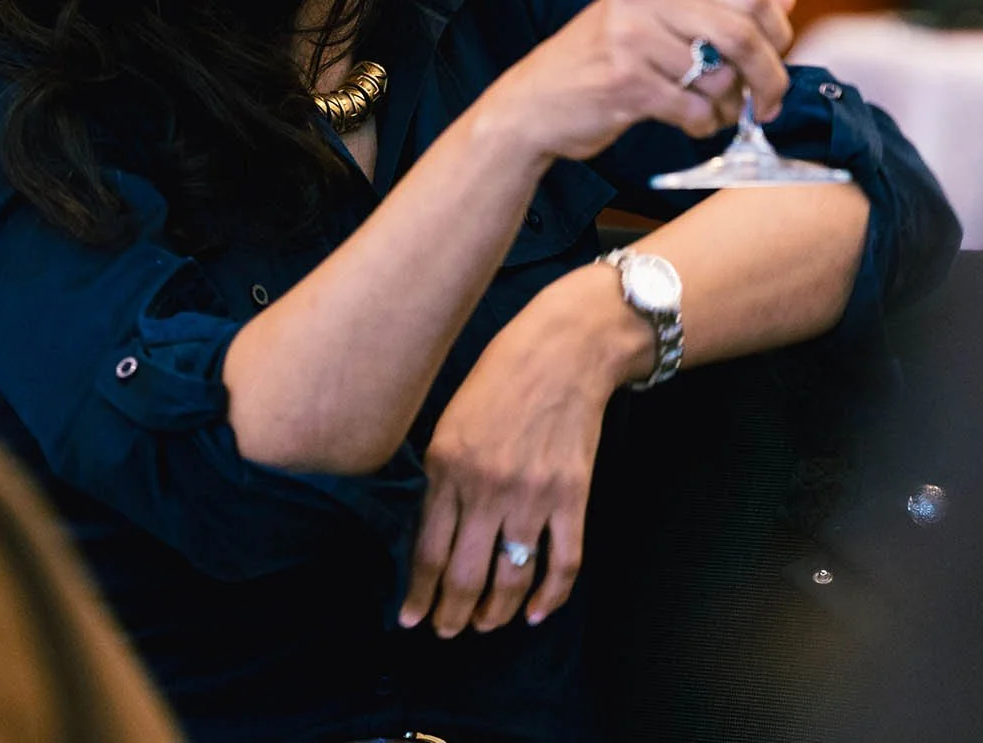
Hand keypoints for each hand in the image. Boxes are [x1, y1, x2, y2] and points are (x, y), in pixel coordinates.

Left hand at [398, 268, 639, 635]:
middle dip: (452, 615)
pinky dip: (549, 598)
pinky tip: (534, 614)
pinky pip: (563, 563)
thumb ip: (441, 479)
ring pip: (511, 579)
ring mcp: (532, 496)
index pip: (427, 551)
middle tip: (447, 631)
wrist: (563, 351)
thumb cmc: (500, 379)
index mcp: (448, 467)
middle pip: (466, 576)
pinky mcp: (571, 497)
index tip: (410, 619)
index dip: (418, 594)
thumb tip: (432, 537)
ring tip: (484, 626)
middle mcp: (487, 488)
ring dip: (494, 615)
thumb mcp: (450, 421)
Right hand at [476, 0, 795, 164]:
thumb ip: (718, 6)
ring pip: (721, 79)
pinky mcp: (625, 83)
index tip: (777, 59)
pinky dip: (703, 126)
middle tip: (769, 103)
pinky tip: (690, 124)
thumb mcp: (657, 21)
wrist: (531, 104)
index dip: (778, 33)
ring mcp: (632, 39)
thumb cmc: (598, 63)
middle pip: (743, 34)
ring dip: (729, 108)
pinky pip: (694, 110)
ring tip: (711, 113)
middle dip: (770, 77)